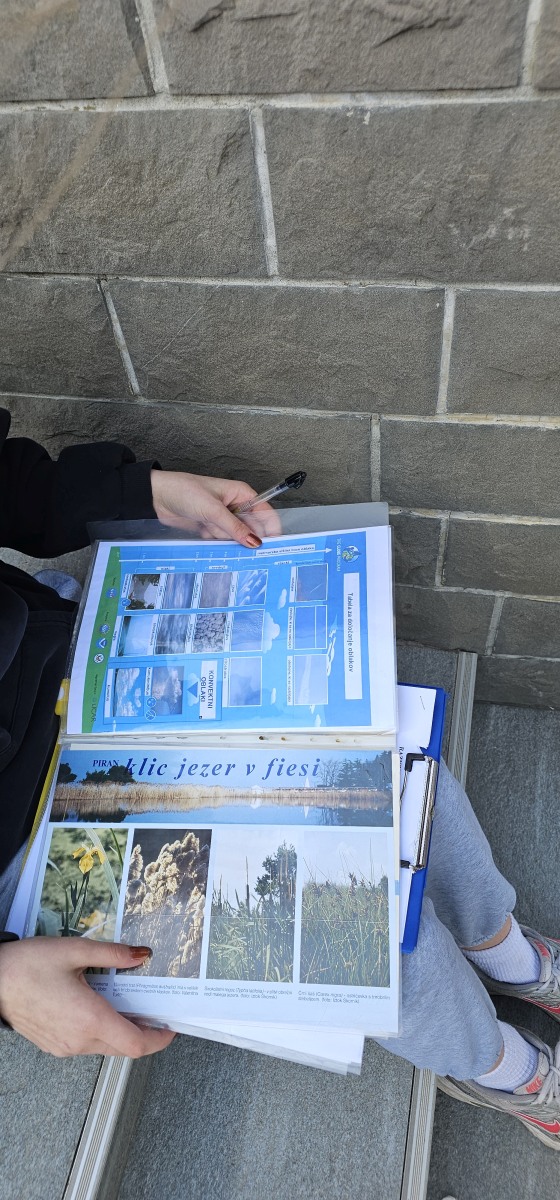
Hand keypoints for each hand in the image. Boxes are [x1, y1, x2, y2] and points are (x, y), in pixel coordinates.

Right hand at [0, 938, 175, 1057]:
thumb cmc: (28, 965)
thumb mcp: (76, 951)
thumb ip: (114, 954)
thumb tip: (141, 955)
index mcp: (90, 1019)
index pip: (136, 1044)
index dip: (159, 1039)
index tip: (171, 1027)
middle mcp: (79, 1040)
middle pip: (123, 1048)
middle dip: (143, 1032)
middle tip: (152, 1010)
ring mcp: (65, 1047)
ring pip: (105, 1047)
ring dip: (120, 1031)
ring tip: (125, 1003)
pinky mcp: (54, 1046)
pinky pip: (87, 1045)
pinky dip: (101, 1031)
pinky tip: (99, 1008)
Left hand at [150, 471, 281, 545]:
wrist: (158, 497)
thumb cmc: (185, 491)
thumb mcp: (213, 510)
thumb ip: (235, 527)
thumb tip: (255, 542)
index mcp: (242, 494)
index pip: (265, 514)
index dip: (271, 530)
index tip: (271, 547)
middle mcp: (236, 506)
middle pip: (252, 529)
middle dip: (243, 537)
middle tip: (233, 542)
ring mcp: (223, 518)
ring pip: (236, 537)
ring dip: (223, 537)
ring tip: (208, 527)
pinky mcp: (212, 527)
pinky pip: (222, 540)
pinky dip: (214, 540)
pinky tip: (203, 531)